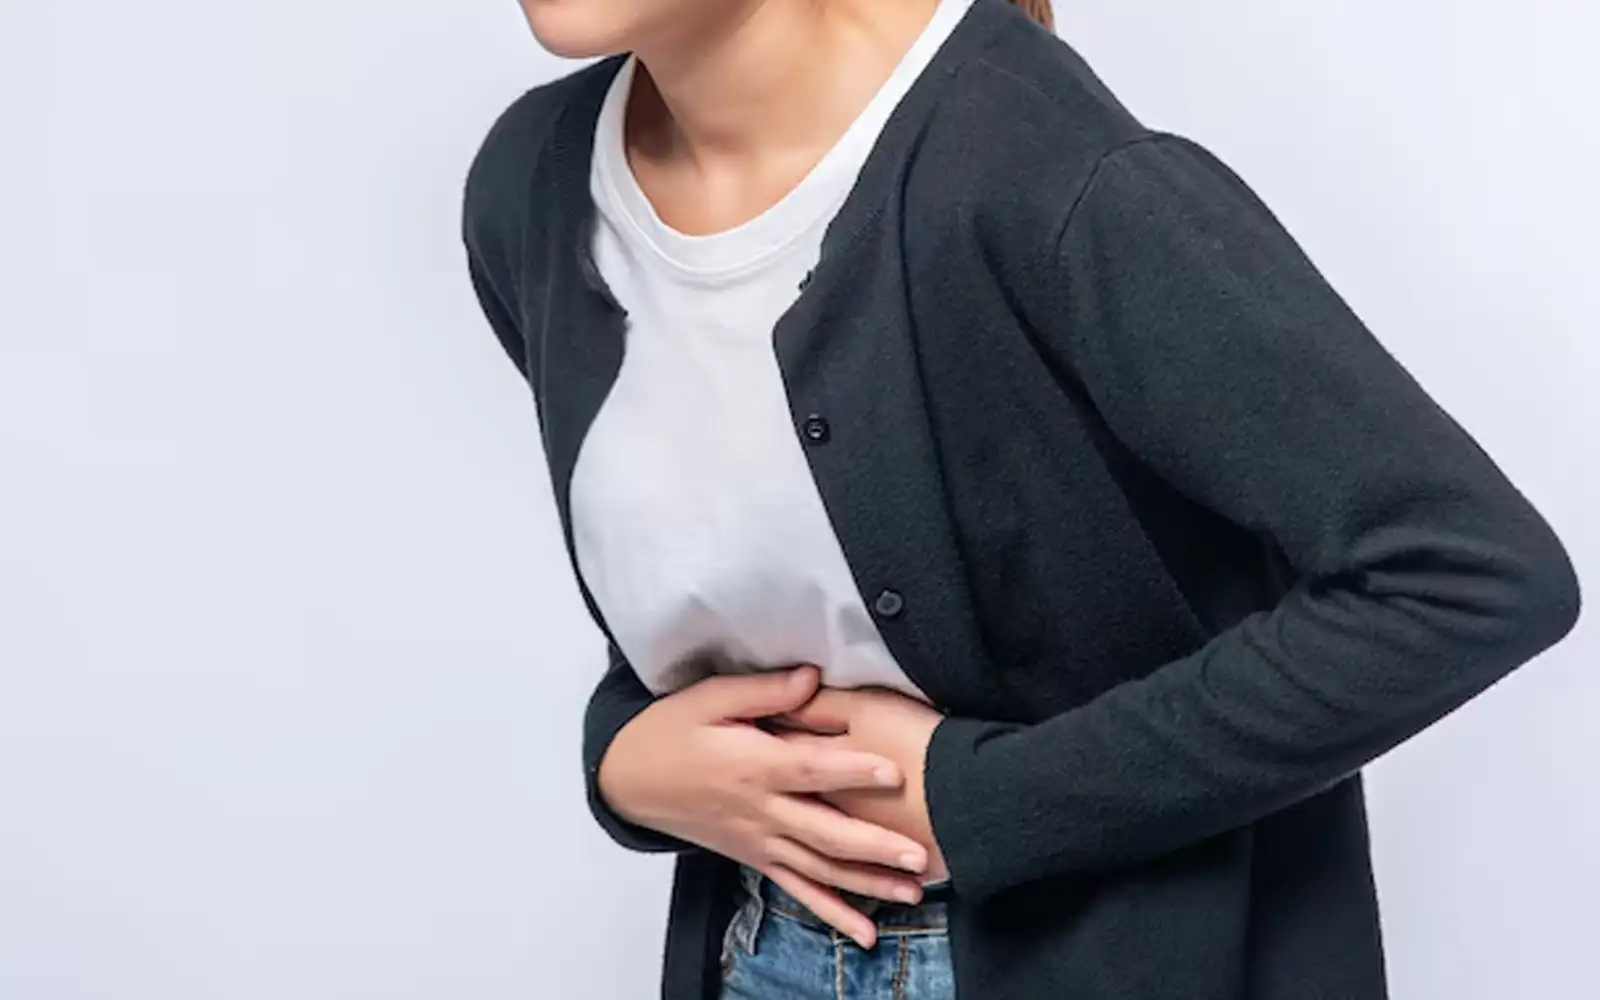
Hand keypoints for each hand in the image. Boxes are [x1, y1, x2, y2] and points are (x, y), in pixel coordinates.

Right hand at [597, 666, 931, 947]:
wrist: (628, 778)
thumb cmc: (670, 730)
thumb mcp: (708, 698)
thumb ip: (763, 690)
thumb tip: (812, 677)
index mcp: (753, 765)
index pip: (810, 770)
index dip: (851, 769)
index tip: (893, 771)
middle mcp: (760, 810)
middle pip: (825, 832)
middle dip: (875, 846)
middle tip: (920, 855)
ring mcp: (759, 840)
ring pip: (820, 869)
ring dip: (867, 883)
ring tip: (913, 893)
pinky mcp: (755, 857)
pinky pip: (798, 889)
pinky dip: (832, 912)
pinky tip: (864, 932)